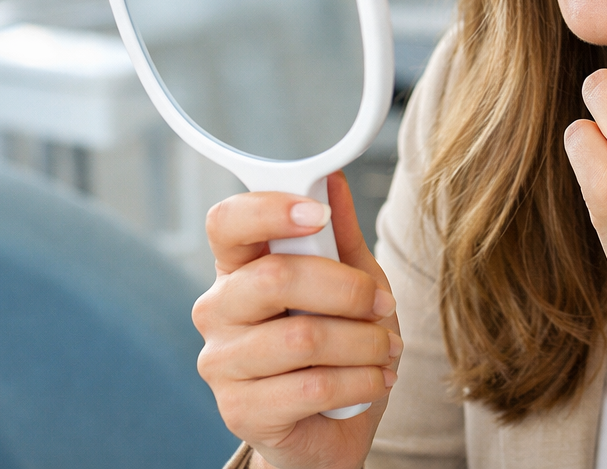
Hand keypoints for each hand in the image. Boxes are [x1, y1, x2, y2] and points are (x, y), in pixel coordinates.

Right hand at [193, 171, 400, 468]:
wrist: (335, 427)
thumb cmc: (340, 345)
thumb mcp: (352, 282)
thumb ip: (340, 236)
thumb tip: (333, 179)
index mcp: (239, 267)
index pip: (226, 223)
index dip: (269, 211)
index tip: (318, 215)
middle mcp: (218, 309)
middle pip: (274, 277)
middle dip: (347, 290)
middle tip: (383, 306)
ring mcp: (222, 363)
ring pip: (301, 337)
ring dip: (365, 342)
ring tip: (388, 349)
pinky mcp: (239, 411)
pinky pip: (311, 386)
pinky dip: (360, 380)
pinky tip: (377, 380)